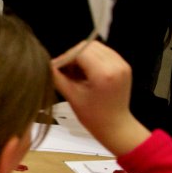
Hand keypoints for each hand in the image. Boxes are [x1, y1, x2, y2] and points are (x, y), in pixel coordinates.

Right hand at [52, 41, 149, 156]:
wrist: (116, 126)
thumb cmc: (92, 116)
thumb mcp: (72, 96)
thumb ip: (58, 78)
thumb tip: (47, 65)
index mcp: (103, 74)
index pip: (80, 52)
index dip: (66, 57)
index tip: (56, 67)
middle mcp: (116, 65)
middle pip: (89, 46)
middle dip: (74, 55)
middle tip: (66, 70)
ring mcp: (122, 64)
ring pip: (97, 47)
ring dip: (83, 56)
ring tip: (76, 72)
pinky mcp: (124, 66)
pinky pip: (105, 53)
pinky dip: (93, 58)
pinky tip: (87, 72)